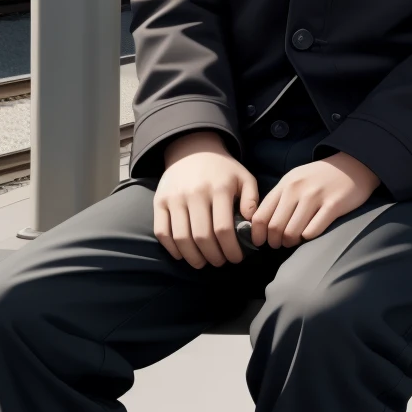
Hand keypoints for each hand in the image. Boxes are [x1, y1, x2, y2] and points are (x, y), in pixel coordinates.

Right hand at [153, 132, 258, 267]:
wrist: (192, 148)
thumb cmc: (223, 169)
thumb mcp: (244, 177)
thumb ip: (252, 200)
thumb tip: (252, 225)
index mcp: (219, 189)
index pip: (224, 228)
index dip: (230, 249)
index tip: (236, 259)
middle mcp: (195, 194)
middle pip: (202, 236)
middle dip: (214, 256)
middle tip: (221, 263)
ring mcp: (174, 198)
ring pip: (181, 237)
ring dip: (193, 257)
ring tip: (203, 263)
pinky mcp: (159, 202)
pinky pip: (162, 232)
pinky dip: (172, 248)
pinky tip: (183, 255)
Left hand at [250, 153, 379, 248]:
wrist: (353, 165)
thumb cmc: (320, 177)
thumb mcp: (295, 180)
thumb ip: (279, 198)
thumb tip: (261, 224)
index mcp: (285, 184)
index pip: (261, 215)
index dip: (257, 234)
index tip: (260, 242)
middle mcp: (297, 189)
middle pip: (275, 228)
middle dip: (275, 242)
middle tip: (280, 244)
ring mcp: (316, 197)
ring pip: (292, 232)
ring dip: (291, 242)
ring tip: (295, 241)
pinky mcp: (334, 205)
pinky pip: (313, 231)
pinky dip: (308, 238)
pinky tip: (311, 233)